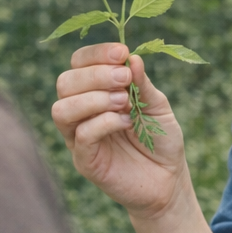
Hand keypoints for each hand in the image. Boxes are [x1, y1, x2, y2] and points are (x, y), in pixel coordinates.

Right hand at [52, 42, 191, 216]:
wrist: (169, 180)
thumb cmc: (161, 140)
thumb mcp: (157, 105)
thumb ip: (142, 83)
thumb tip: (132, 58)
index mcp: (97, 92)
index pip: (79, 64)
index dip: (95, 54)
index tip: (121, 53)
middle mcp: (82, 112)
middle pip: (65, 82)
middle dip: (95, 75)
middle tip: (124, 79)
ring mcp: (79, 136)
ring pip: (62, 109)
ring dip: (94, 98)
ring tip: (124, 102)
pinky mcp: (85, 160)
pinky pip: (80, 135)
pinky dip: (103, 122)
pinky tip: (126, 122)